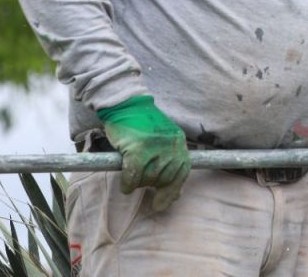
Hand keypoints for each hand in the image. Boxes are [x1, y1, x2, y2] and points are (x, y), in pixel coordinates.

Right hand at [96, 95, 190, 211]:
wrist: (126, 103)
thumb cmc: (142, 125)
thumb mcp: (164, 141)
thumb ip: (170, 163)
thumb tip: (176, 195)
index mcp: (179, 142)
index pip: (182, 173)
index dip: (172, 191)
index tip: (161, 204)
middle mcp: (170, 145)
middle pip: (164, 178)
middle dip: (152, 185)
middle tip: (141, 180)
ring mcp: (155, 147)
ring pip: (148, 178)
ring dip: (139, 183)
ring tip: (132, 176)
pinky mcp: (137, 148)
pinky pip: (133, 175)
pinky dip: (128, 183)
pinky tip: (125, 185)